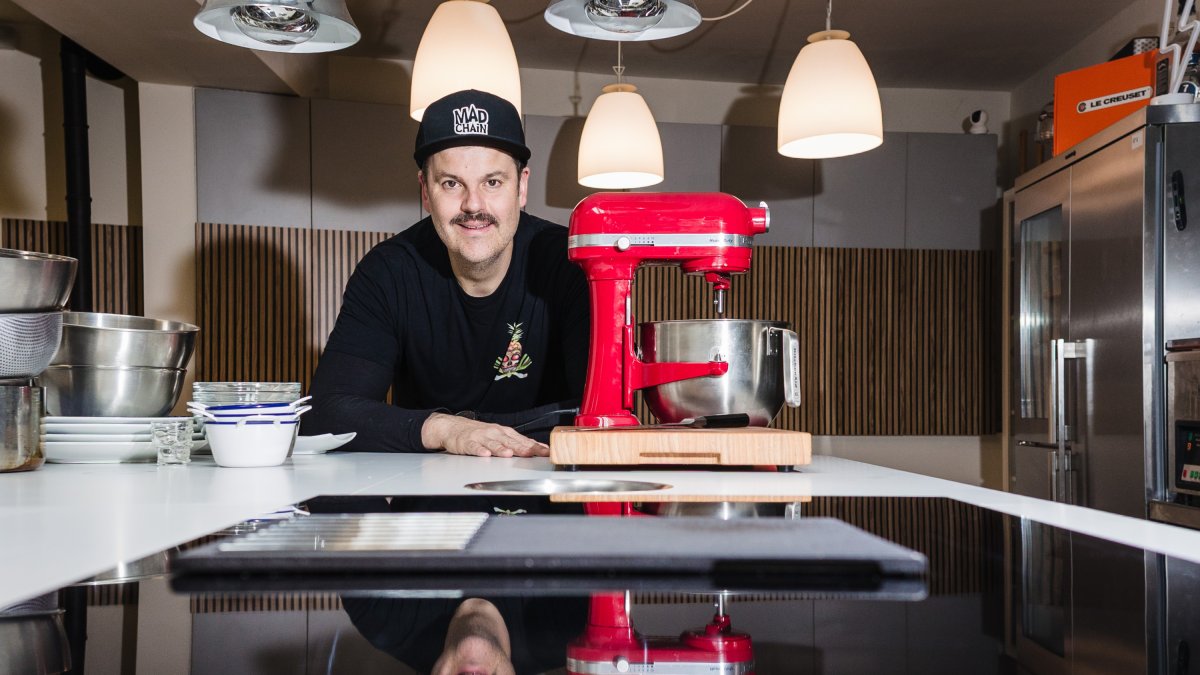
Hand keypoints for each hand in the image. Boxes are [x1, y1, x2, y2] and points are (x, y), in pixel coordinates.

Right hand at [421, 413, 548, 457]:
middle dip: (523, 448)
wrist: (453, 427)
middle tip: (534, 453)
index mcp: (504, 432)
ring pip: (493, 443)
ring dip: (501, 448)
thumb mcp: (500, 435)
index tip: (546, 452)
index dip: (535, 446)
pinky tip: (484, 454)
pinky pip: (474, 447)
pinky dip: (479, 450)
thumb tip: (536, 448)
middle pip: (511, 442)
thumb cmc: (479, 433)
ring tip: (509, 454)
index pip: (523, 440)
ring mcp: (481, 437)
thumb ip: (517, 442)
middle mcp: (494, 433)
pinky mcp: (467, 442)